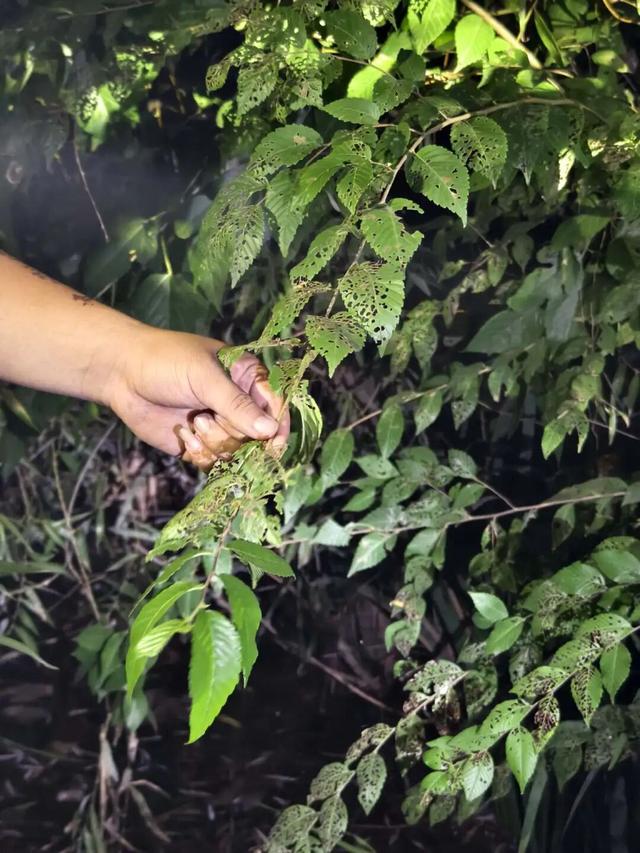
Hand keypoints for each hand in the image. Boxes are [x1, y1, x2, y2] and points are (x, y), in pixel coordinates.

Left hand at [105, 326, 288, 469]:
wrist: (120, 374)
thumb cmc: (164, 362)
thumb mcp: (204, 378)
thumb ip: (237, 405)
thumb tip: (270, 430)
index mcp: (246, 378)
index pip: (277, 406)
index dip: (278, 427)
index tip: (273, 445)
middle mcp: (237, 404)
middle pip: (257, 436)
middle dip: (232, 433)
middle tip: (206, 418)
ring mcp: (219, 425)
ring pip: (236, 452)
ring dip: (214, 444)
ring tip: (193, 424)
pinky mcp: (200, 444)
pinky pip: (214, 463)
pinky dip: (201, 455)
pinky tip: (185, 438)